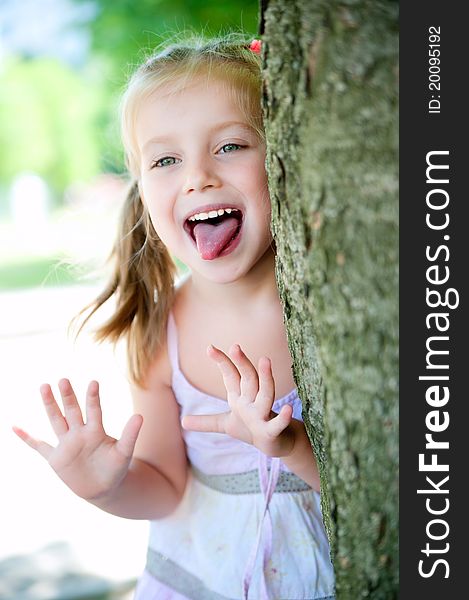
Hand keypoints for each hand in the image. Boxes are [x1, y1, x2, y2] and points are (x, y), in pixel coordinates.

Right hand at [13, 379, 142, 500]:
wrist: (104, 489)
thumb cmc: (116, 468)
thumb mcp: (124, 452)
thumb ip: (130, 434)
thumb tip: (140, 416)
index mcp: (96, 431)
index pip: (94, 410)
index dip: (93, 397)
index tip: (94, 382)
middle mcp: (79, 433)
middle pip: (72, 411)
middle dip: (68, 396)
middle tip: (63, 380)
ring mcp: (66, 444)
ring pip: (56, 420)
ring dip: (50, 405)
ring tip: (44, 386)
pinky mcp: (56, 458)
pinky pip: (39, 446)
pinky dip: (27, 438)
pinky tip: (15, 427)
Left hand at [182, 345, 295, 457]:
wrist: (276, 445)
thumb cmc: (251, 429)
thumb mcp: (225, 425)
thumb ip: (206, 422)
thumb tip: (182, 421)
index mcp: (240, 397)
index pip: (231, 376)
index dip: (222, 362)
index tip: (209, 348)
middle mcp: (253, 401)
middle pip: (249, 379)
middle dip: (242, 363)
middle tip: (235, 347)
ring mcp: (264, 414)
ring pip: (266, 394)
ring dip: (266, 378)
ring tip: (265, 359)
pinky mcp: (273, 431)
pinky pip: (278, 423)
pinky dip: (284, 417)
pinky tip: (289, 408)